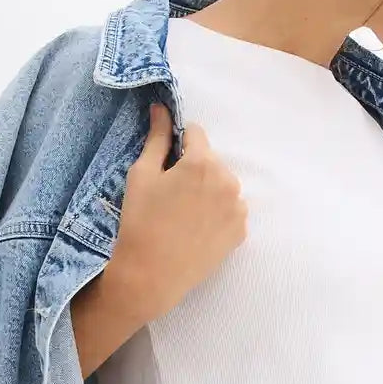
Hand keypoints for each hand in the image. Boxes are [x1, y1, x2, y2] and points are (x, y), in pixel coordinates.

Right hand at [109, 102, 248, 322]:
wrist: (152, 274)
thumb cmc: (141, 221)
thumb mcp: (142, 174)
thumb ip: (157, 138)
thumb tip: (161, 109)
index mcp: (203, 162)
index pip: (196, 133)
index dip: (178, 143)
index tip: (166, 164)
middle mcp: (228, 180)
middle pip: (212, 160)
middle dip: (194, 168)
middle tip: (171, 195)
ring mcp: (239, 207)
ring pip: (223, 184)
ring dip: (208, 189)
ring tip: (184, 213)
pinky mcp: (242, 230)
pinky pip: (231, 209)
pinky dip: (217, 212)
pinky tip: (197, 227)